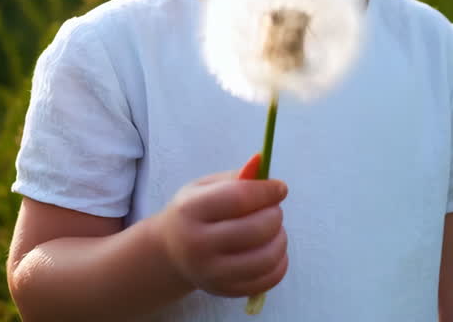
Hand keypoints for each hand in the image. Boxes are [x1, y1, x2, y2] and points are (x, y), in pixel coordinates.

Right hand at [155, 153, 289, 297]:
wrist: (171, 252)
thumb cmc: (194, 213)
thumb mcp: (205, 187)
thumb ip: (236, 177)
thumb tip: (261, 161)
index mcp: (191, 211)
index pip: (238, 198)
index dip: (266, 191)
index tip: (280, 188)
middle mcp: (198, 245)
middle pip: (255, 229)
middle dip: (274, 215)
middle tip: (273, 210)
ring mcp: (211, 273)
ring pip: (265, 258)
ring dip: (280, 239)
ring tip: (274, 230)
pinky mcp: (225, 290)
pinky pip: (267, 279)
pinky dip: (280, 263)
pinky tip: (272, 250)